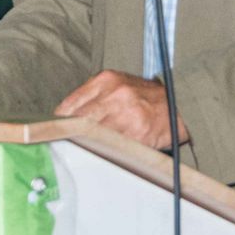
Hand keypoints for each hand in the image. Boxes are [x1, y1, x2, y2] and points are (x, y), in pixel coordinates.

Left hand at [57, 69, 185, 150]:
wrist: (181, 102)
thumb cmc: (146, 97)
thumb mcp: (118, 86)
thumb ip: (93, 97)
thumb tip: (65, 119)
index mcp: (106, 79)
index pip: (68, 105)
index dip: (58, 124)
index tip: (52, 134)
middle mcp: (114, 93)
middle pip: (77, 121)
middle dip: (68, 136)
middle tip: (61, 147)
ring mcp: (126, 113)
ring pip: (93, 134)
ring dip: (84, 145)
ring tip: (80, 153)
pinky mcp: (138, 132)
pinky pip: (113, 145)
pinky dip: (104, 151)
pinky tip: (101, 154)